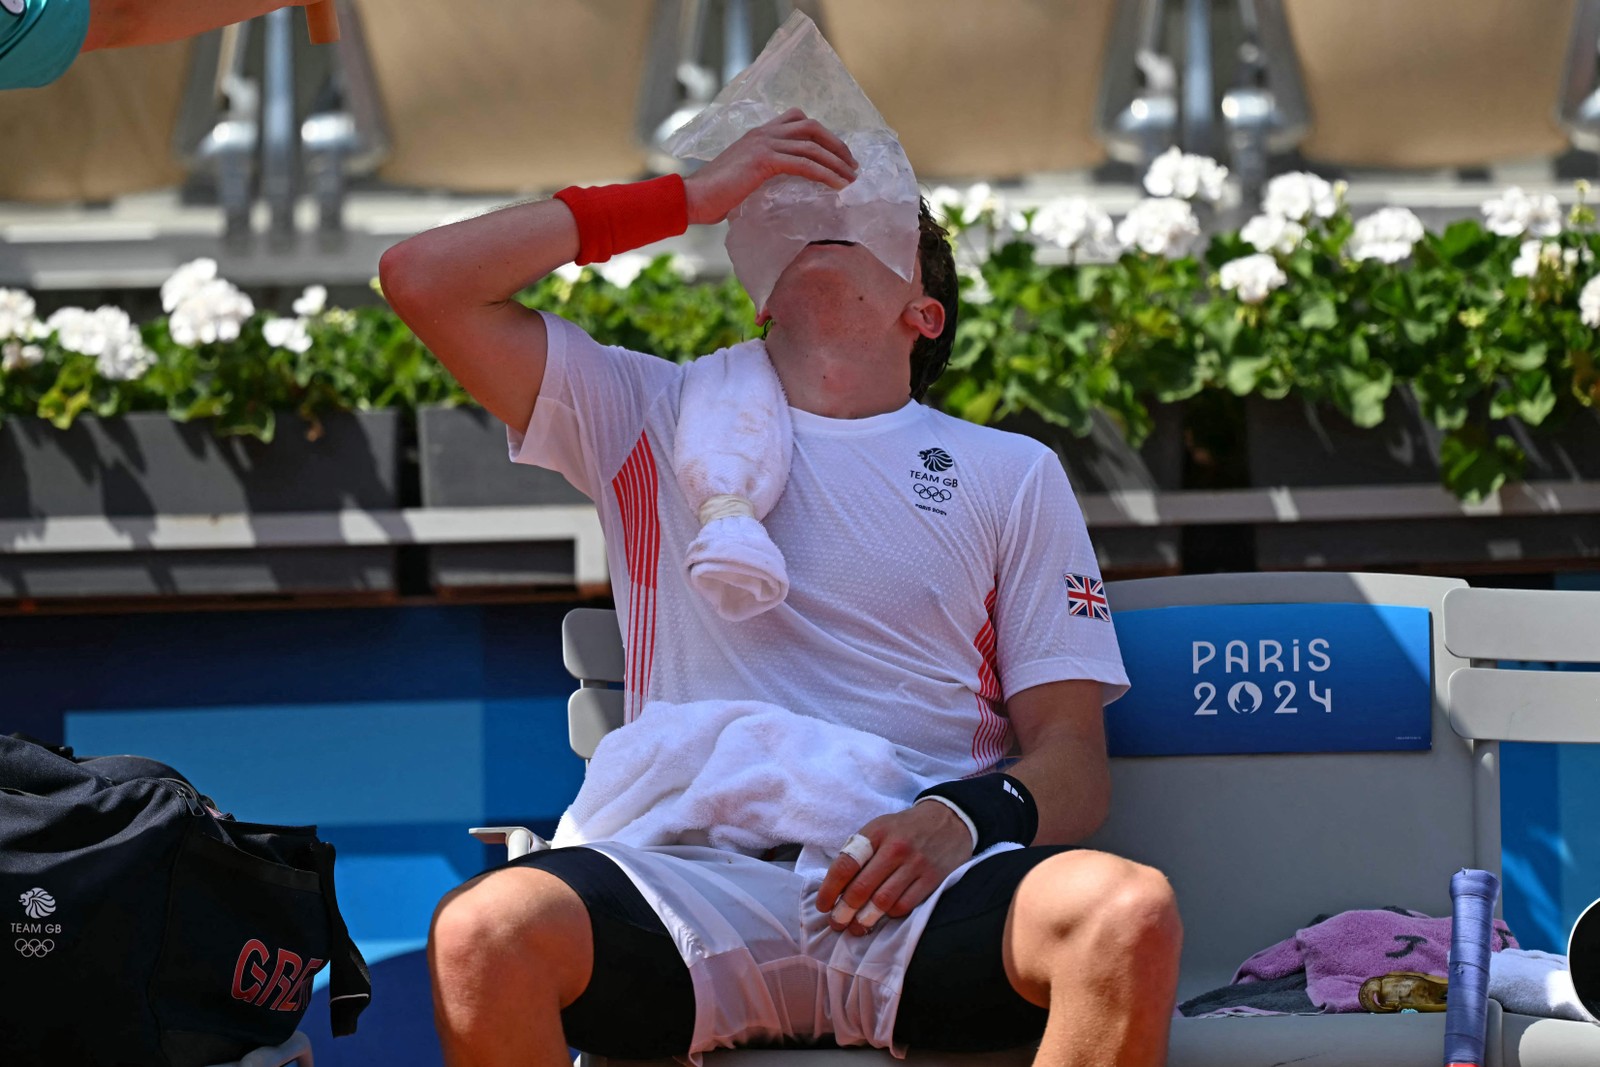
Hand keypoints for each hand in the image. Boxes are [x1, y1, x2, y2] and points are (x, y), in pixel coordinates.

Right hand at [684, 108, 857, 225]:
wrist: (693, 198)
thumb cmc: (714, 196)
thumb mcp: (743, 179)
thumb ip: (762, 175)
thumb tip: (781, 190)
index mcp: (757, 134)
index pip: (796, 119)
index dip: (821, 134)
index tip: (836, 154)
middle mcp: (762, 133)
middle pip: (810, 127)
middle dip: (836, 144)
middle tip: (852, 165)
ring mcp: (763, 143)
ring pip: (811, 145)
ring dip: (836, 161)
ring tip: (851, 178)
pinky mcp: (764, 160)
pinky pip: (804, 163)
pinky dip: (826, 174)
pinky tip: (838, 186)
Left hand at [816, 802, 973, 936]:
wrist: (949, 820)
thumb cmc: (905, 828)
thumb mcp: (879, 828)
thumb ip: (859, 853)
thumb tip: (836, 887)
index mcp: (876, 832)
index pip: (846, 865)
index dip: (830, 889)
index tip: (823, 905)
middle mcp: (895, 848)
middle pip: (862, 888)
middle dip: (844, 911)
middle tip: (836, 923)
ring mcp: (915, 864)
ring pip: (883, 902)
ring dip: (865, 920)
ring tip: (855, 928)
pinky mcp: (932, 879)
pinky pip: (905, 906)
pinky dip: (890, 915)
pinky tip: (883, 916)